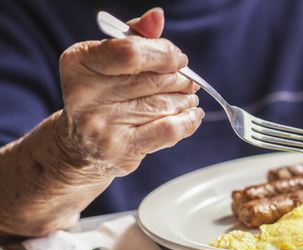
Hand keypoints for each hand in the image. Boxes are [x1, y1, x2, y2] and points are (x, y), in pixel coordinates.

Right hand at [58, 8, 202, 176]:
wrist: (81, 146)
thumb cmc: (103, 95)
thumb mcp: (109, 62)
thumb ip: (134, 38)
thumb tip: (157, 17)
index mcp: (79, 63)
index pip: (131, 53)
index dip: (164, 54)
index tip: (179, 59)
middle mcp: (84, 95)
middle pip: (154, 80)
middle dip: (180, 79)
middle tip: (189, 81)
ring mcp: (100, 126)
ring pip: (165, 104)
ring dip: (185, 99)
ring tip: (188, 97)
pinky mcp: (120, 150)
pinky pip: (169, 130)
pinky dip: (189, 120)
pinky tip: (193, 114)